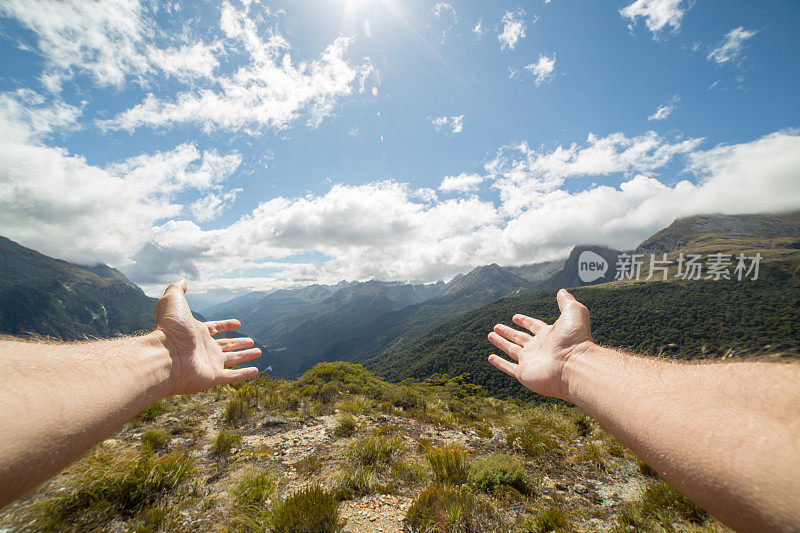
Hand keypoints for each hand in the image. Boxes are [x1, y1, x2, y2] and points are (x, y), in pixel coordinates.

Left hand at [153, 280, 260, 394]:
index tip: (238, 323)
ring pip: (233, 360)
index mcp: (197, 332)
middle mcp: (204, 348)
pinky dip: (244, 374)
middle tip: (252, 341)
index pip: (215, 328)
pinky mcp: (213, 377)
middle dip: (239, 343)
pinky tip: (256, 371)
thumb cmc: (169, 329)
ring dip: (245, 356)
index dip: (226, 325)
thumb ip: (177, 289)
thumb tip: (182, 280)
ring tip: (258, 352)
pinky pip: (233, 376)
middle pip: (226, 345)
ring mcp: (209, 364)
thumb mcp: (173, 301)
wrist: (165, 356)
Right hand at [488, 289, 593, 399]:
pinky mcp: (524, 373)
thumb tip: (562, 291)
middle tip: (496, 326)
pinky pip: (508, 368)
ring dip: (500, 343)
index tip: (514, 317)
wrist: (575, 366)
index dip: (524, 321)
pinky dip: (499, 363)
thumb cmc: (576, 340)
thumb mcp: (573, 312)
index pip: (533, 326)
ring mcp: (531, 361)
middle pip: (520, 338)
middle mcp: (539, 348)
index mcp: (549, 335)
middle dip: (508, 332)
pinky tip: (490, 358)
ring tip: (490, 335)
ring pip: (511, 350)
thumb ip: (566, 301)